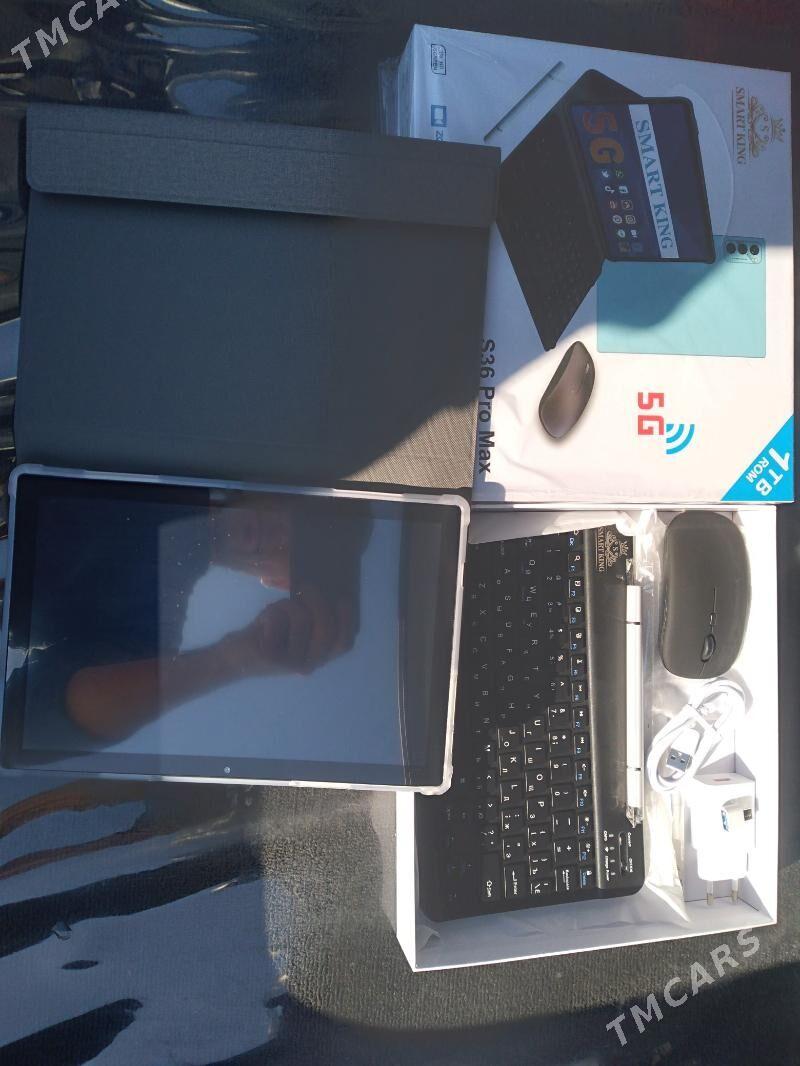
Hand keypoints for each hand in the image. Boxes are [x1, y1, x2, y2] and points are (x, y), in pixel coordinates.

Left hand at [219, 588, 354, 676]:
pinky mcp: (270, 656)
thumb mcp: (294, 625)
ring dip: (289, 605)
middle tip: (307, 587)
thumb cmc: (269, 634)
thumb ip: (312, 615)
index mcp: (318, 657)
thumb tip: (326, 589)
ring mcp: (290, 662)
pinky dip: (272, 612)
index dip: (347, 620)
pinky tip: (263, 621)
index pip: (343, 643)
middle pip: (326, 629)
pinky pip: (279, 620)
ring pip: (302, 619)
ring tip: (277, 609)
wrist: (235, 656)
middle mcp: (308, 664)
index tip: (343, 599)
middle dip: (318, 602)